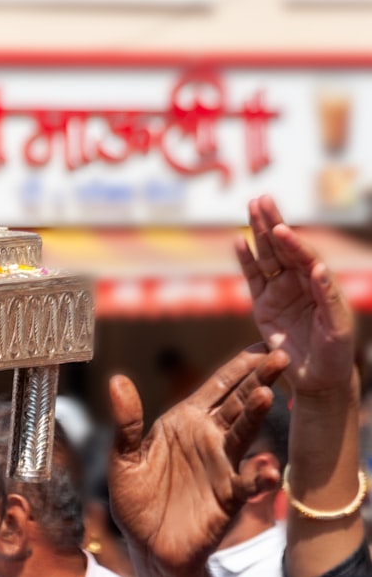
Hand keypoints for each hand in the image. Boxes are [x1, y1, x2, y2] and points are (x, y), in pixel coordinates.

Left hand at [108, 345, 287, 576]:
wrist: (147, 546)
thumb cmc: (135, 498)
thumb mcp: (123, 458)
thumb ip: (126, 422)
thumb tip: (116, 380)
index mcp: (185, 422)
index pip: (217, 387)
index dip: (238, 367)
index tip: (261, 345)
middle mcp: (209, 439)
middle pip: (238, 403)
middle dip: (258, 379)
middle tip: (280, 356)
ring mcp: (222, 466)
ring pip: (245, 434)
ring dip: (256, 415)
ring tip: (266, 394)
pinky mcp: (228, 497)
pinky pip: (248, 483)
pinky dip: (260, 475)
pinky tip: (267, 467)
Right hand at [235, 195, 354, 394]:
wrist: (318, 377)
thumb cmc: (335, 353)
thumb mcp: (338, 328)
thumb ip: (329, 297)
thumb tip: (317, 269)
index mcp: (319, 284)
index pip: (304, 257)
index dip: (292, 243)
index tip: (281, 229)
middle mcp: (299, 282)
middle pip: (283, 247)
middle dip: (272, 222)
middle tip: (262, 199)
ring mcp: (280, 292)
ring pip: (266, 256)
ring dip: (258, 232)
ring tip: (251, 208)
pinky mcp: (263, 305)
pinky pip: (252, 277)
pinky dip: (245, 259)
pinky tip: (238, 240)